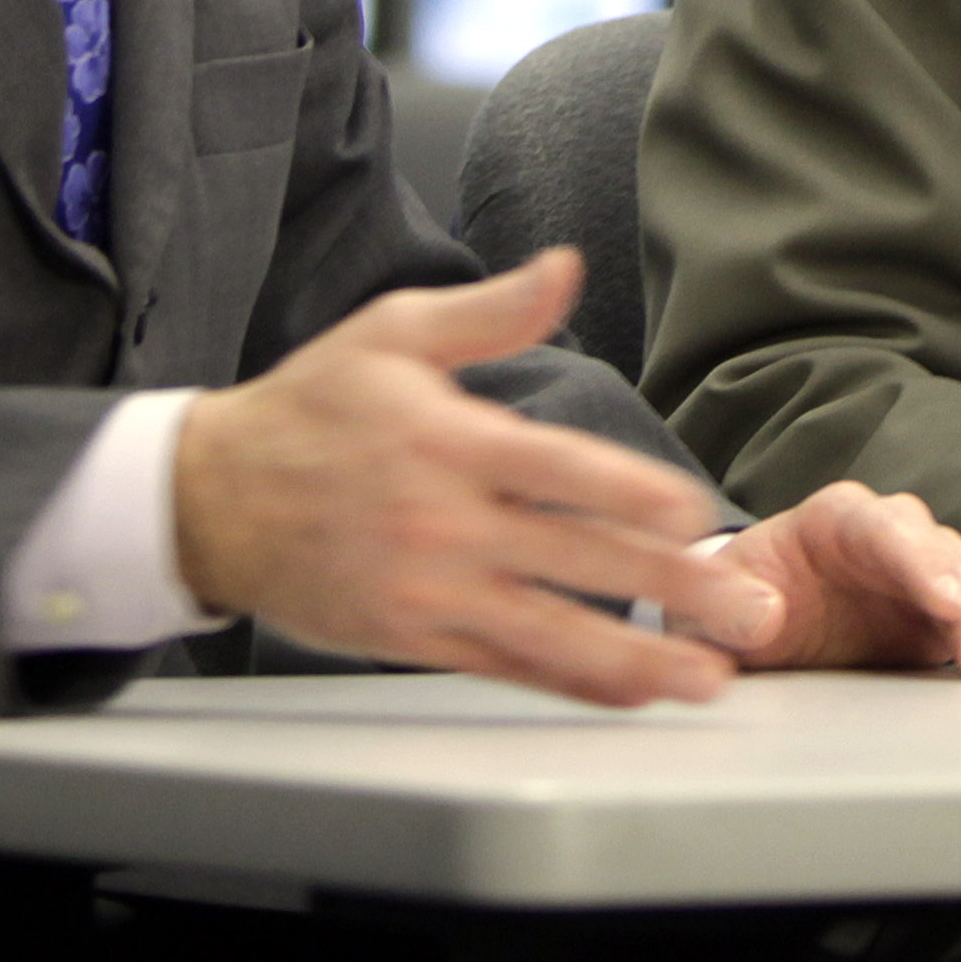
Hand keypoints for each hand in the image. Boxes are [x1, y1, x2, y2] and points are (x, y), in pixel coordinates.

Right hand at [168, 249, 744, 707]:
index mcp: (448, 442)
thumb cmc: (308, 409)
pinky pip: (507, 668)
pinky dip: (572, 685)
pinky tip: (632, 694)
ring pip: (551, 634)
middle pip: (576, 561)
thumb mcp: (391, 334)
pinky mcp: (416, 639)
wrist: (209, 500)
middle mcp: (445, 524)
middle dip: (674, 589)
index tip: (693, 510)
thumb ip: (490, 312)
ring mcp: (431, 592)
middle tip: (751, 611)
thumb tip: (565, 267)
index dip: (627, 493)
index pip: (554, 470)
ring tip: (710, 676)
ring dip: (639, 660)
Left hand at [714, 481, 960, 680]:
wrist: (758, 611)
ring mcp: (939, 573)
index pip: (891, 534)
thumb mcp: (722, 603)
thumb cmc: (741, 598)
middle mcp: (903, 537)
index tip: (949, 605)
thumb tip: (768, 614)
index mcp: (843, 519)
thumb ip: (735, 607)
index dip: (923, 567)